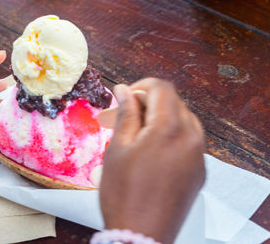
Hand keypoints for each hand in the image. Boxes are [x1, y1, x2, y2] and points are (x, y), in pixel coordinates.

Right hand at [100, 78, 205, 243]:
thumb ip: (125, 114)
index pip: (162, 89)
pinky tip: (150, 151)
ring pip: (182, 122)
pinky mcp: (199, 172)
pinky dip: (169, 137)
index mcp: (170, 128)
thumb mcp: (118, 149)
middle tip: (120, 118)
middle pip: (173, 104)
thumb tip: (124, 91)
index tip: (124, 97)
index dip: (141, 87)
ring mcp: (199, 156)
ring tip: (134, 135)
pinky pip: (188, 142)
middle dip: (146, 105)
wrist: (140, 236)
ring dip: (158, 120)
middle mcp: (192, 138)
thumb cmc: (123, 194)